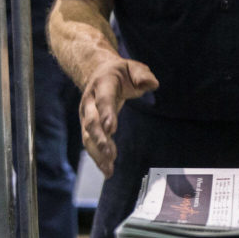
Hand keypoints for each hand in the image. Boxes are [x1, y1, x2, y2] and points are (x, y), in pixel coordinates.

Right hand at [79, 58, 157, 176]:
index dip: (106, 114)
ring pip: (88, 136)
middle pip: (91, 122)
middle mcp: (89, 101)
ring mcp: (86, 115)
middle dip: (99, 139)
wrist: (100, 73)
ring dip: (97, 153)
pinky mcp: (88, 126)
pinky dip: (97, 157)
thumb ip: (143, 75)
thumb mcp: (134, 68)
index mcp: (102, 84)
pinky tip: (106, 169)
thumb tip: (152, 84)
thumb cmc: (121, 73)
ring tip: (108, 168)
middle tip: (109, 154)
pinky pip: (90, 143)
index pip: (103, 100)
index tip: (111, 129)